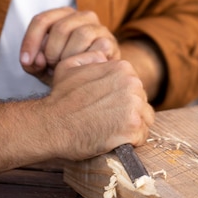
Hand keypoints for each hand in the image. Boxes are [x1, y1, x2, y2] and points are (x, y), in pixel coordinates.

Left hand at [20, 7, 120, 84]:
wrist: (92, 83)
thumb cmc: (65, 70)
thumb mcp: (42, 67)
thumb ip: (32, 63)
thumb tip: (37, 60)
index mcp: (62, 15)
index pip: (42, 20)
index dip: (30, 41)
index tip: (26, 61)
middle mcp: (82, 16)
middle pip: (60, 28)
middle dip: (51, 51)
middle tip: (51, 67)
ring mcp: (98, 27)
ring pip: (81, 34)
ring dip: (69, 56)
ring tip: (67, 69)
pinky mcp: (110, 42)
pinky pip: (97, 47)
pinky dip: (86, 61)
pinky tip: (82, 71)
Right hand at [40, 51, 154, 159]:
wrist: (52, 124)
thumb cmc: (60, 98)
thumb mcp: (70, 65)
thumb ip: (92, 57)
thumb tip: (103, 55)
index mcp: (122, 68)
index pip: (134, 86)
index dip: (122, 99)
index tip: (108, 107)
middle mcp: (133, 84)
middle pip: (142, 102)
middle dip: (128, 112)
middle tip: (108, 121)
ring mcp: (134, 106)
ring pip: (144, 119)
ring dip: (131, 127)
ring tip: (111, 131)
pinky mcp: (133, 128)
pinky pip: (141, 137)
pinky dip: (130, 141)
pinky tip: (114, 140)